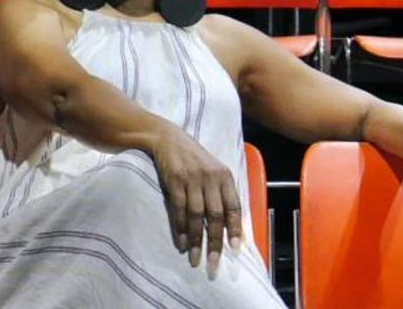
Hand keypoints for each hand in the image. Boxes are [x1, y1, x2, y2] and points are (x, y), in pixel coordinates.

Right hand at [149, 125, 242, 278]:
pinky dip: (181, 228)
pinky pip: (179, 210)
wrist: (167, 138)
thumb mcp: (213, 170)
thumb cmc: (193, 158)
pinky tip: (182, 242)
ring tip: (195, 258)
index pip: (234, 206)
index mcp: (224, 176)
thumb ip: (221, 193)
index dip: (235, 229)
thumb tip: (230, 226)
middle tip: (213, 264)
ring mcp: (192, 179)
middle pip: (215, 216)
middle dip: (215, 242)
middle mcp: (210, 178)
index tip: (234, 249)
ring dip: (196, 240)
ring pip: (196, 216)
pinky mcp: (175, 181)